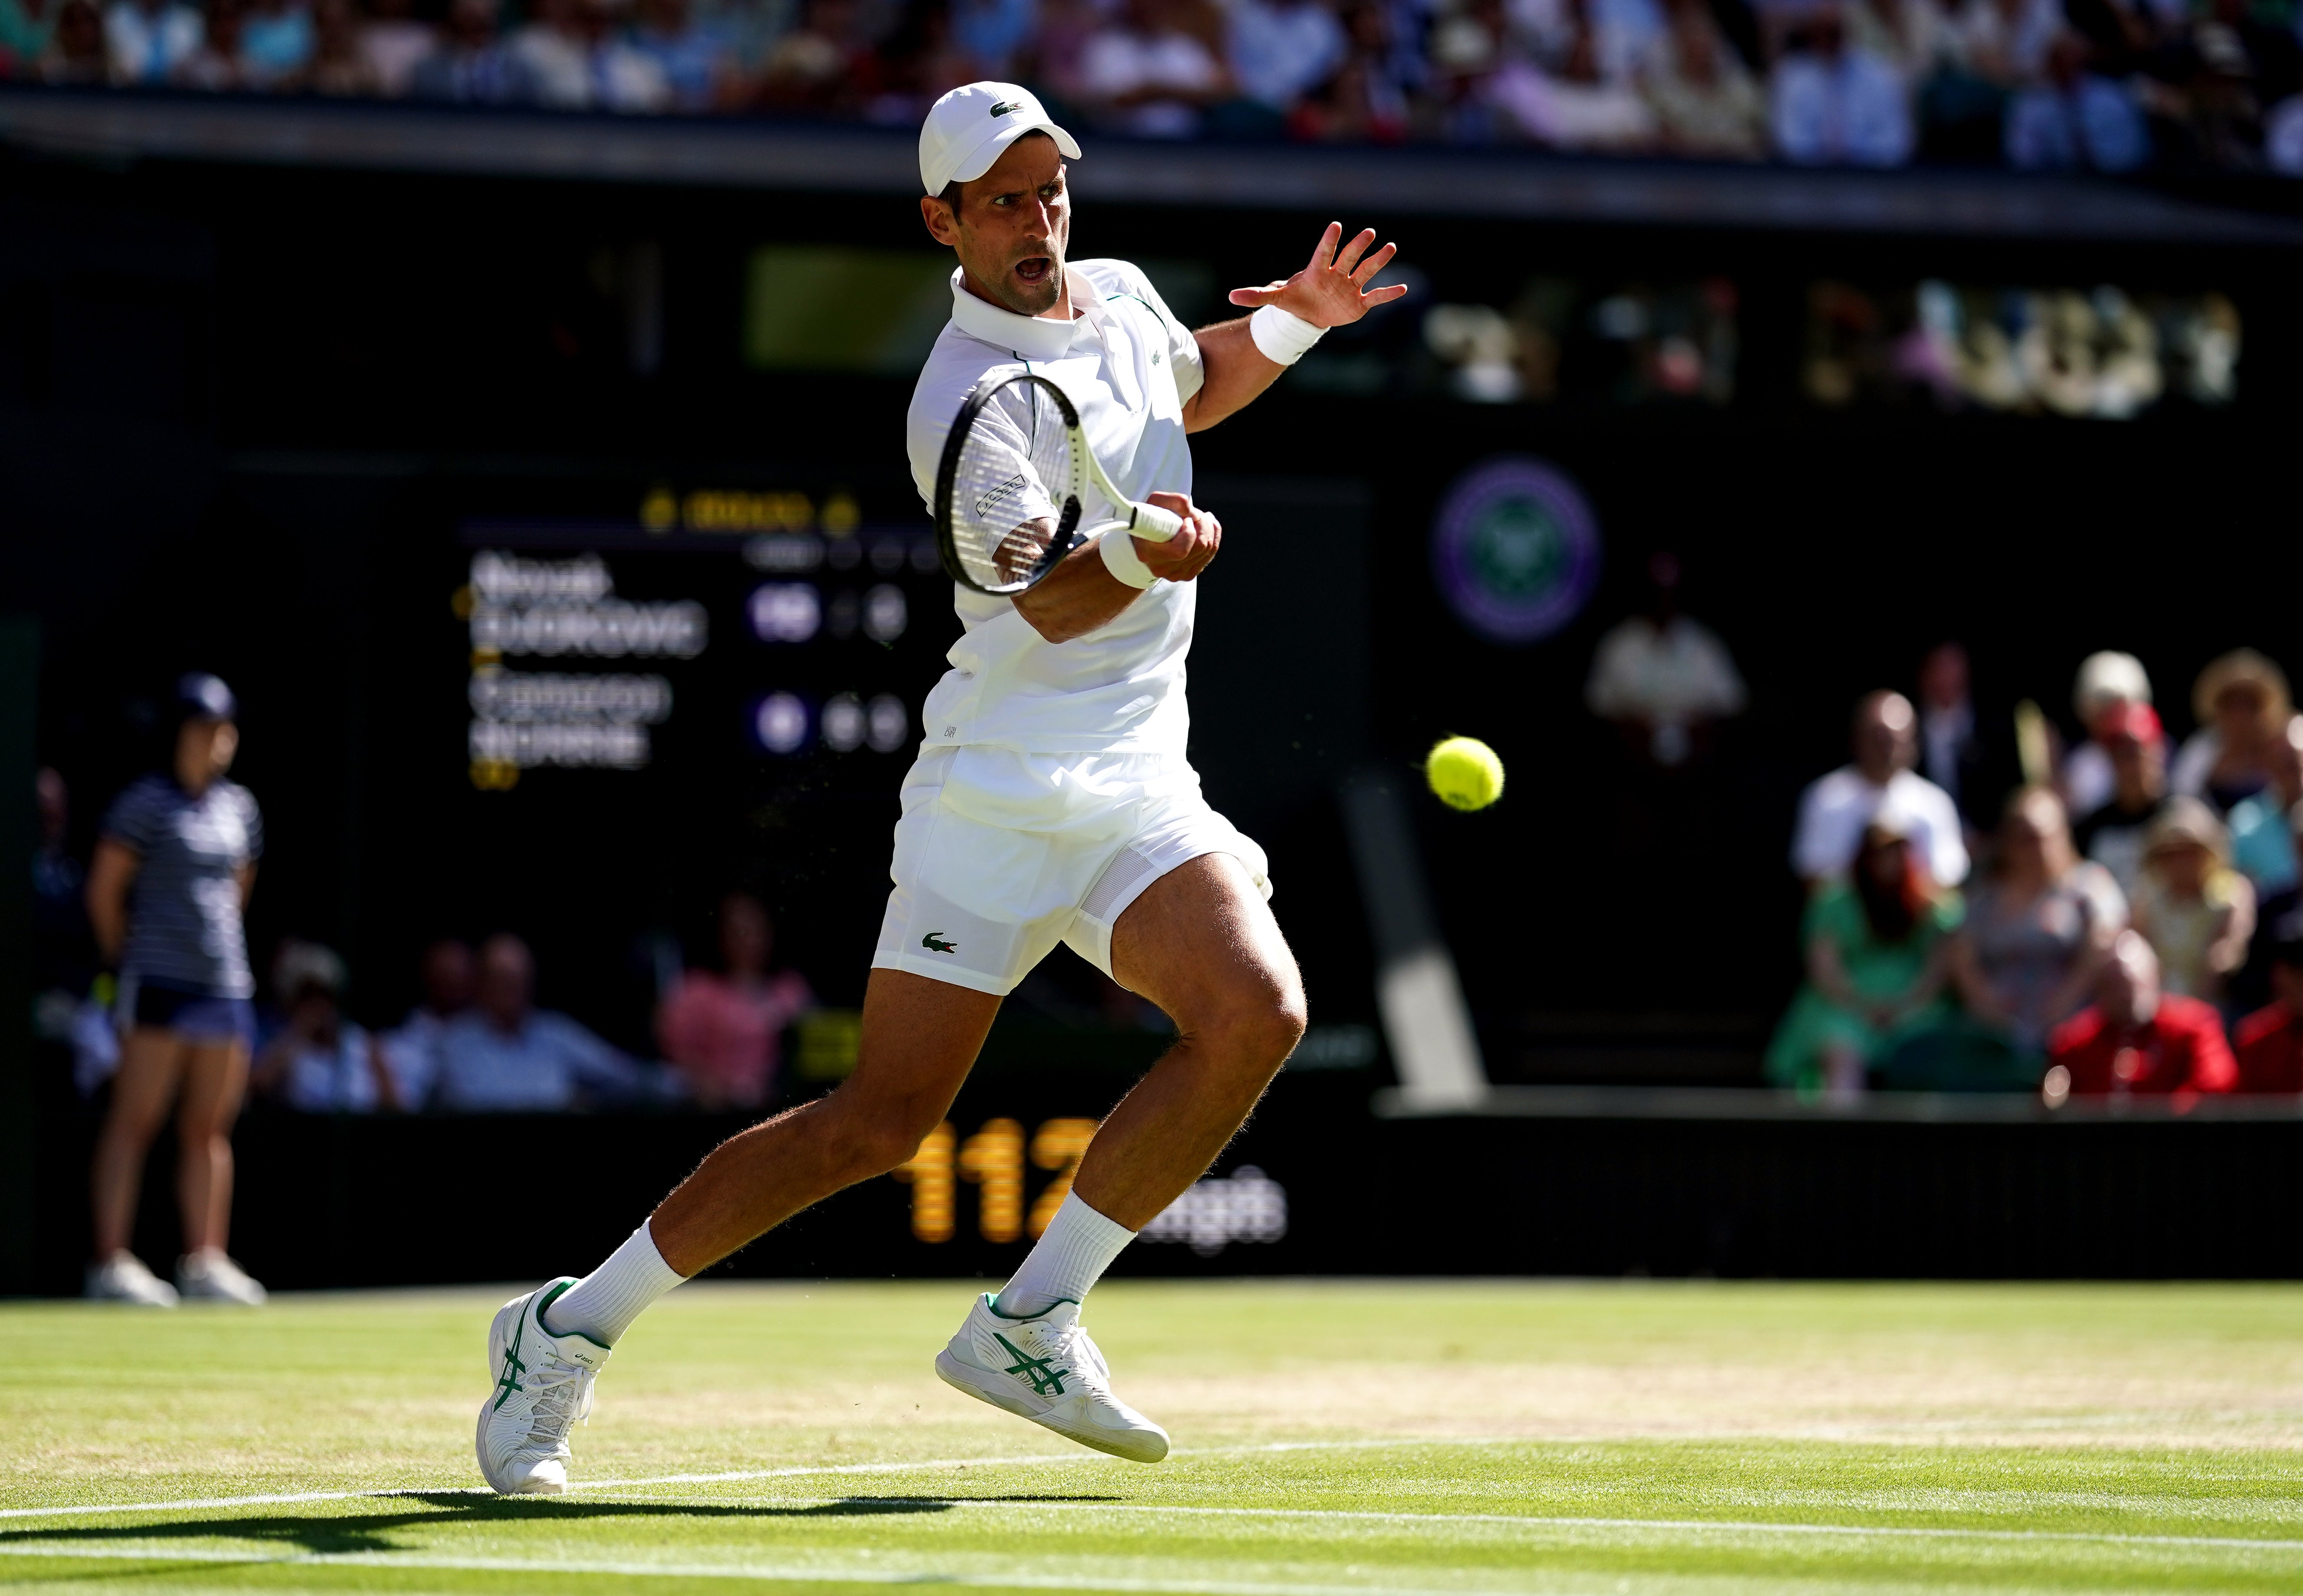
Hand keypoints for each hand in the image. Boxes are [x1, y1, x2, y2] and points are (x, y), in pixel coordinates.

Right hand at [1135, 492, 1219, 581]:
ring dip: (1209, 529)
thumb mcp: (1155, 503)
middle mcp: (1162, 569)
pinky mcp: (1187, 575)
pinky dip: (1213, 538)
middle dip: (1204, 525)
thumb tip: (1192, 512)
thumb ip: (1174, 502)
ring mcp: (1176, 575)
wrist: (1144, 539)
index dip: (1190, 532)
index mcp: (1149, 554)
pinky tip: (1207, 526)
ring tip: (1201, 518)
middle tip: (1197, 514)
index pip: (1181, 550)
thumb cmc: (1149, 519)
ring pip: (1207, 550)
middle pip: (1199, 548)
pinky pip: (1209, 556)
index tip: (1186, 519)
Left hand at [1227, 223, 1406, 330]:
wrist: (1310, 313)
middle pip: (1348, 257)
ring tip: (1391, 247)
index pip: (1323, 252)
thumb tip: (1230, 295)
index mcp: (1318, 270)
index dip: (1329, 241)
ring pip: (1366, 271)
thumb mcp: (1276, 298)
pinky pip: (1377, 296)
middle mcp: (1337, 274)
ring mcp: (1350, 286)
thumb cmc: (1295, 300)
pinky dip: (1389, 294)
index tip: (1336, 226)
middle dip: (1357, 246)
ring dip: (1378, 261)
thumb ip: (1257, 294)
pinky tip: (1404, 288)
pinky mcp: (1359, 302)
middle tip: (1367, 232)